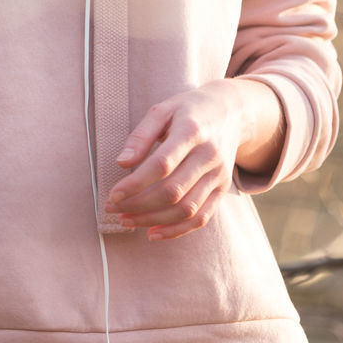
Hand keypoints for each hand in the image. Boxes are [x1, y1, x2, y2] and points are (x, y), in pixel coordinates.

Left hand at [104, 79, 276, 241]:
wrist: (230, 113)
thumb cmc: (188, 110)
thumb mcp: (163, 110)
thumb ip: (141, 135)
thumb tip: (121, 163)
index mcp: (192, 131)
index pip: (162, 165)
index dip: (135, 184)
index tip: (112, 195)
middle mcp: (209, 156)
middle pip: (173, 191)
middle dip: (139, 205)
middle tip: (113, 209)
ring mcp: (219, 175)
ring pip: (186, 209)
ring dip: (153, 220)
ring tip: (127, 220)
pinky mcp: (222, 189)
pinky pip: (201, 218)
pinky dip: (176, 230)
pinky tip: (153, 232)